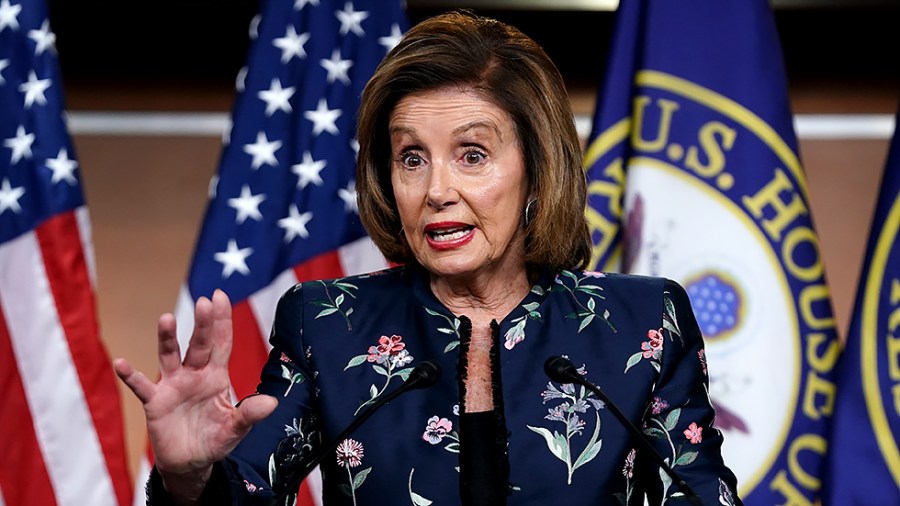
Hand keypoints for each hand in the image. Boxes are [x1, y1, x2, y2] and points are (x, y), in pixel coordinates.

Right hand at [114, 290, 277, 499]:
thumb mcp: (236, 429)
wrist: (190, 462)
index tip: (220, 296)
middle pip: (199, 344)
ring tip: (166, 319)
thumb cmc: (215, 438)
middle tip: (204, 301)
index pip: (222, 343)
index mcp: (216, 376)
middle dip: (203, 324)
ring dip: (167, 339)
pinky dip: (131, 376)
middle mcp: (194, 374)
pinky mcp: (155, 403)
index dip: (222, 321)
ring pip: (170, 357)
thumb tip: (272, 403)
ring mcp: (173, 386)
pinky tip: (121, 364)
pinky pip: (142, 387)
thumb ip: (250, 415)